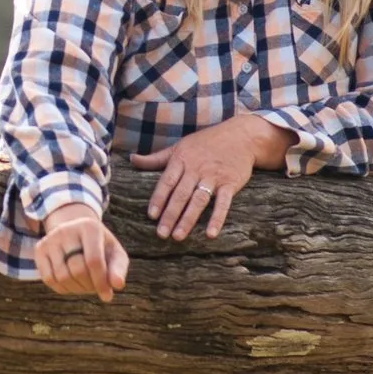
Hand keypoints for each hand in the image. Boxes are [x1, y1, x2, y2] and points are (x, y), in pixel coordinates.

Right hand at [36, 203, 128, 301]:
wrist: (76, 233)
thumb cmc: (100, 247)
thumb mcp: (114, 253)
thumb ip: (118, 268)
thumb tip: (117, 285)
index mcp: (89, 227)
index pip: (93, 261)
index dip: (101, 282)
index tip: (108, 296)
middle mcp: (66, 230)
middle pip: (77, 270)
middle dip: (89, 285)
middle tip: (96, 285)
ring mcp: (50, 239)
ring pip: (62, 277)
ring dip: (76, 288)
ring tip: (85, 283)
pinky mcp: (39, 249)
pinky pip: (49, 279)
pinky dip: (63, 287)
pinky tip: (72, 282)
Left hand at [131, 116, 288, 239]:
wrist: (241, 136)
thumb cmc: (206, 143)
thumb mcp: (179, 147)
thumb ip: (156, 158)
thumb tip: (131, 159)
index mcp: (181, 159)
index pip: (167, 182)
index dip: (158, 198)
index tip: (151, 215)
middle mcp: (196, 168)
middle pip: (181, 195)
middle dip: (170, 215)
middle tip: (162, 234)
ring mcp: (214, 176)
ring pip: (198, 200)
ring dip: (188, 219)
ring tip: (178, 236)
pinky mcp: (230, 183)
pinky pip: (223, 203)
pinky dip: (217, 218)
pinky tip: (210, 234)